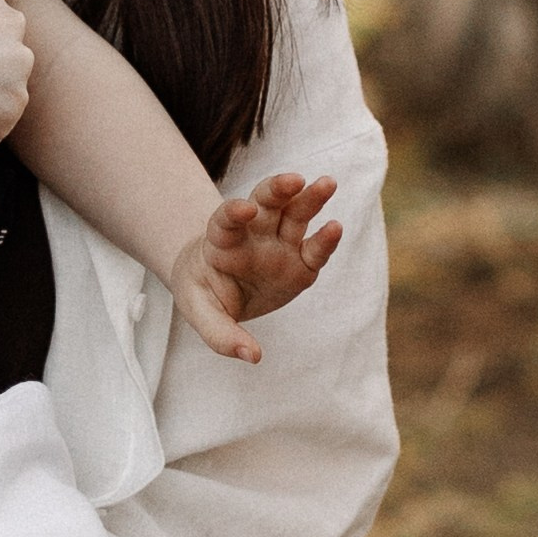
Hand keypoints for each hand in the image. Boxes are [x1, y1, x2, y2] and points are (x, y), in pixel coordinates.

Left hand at [168, 170, 341, 361]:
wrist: (218, 283)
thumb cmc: (206, 292)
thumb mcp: (201, 312)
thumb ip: (221, 334)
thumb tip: (253, 356)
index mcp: (222, 240)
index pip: (226, 220)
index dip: (234, 212)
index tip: (244, 209)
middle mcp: (254, 234)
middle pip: (266, 204)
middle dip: (279, 189)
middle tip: (294, 180)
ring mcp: (280, 243)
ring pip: (295, 214)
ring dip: (311, 197)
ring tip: (328, 183)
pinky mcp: (302, 260)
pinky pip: (315, 249)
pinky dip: (326, 240)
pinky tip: (336, 228)